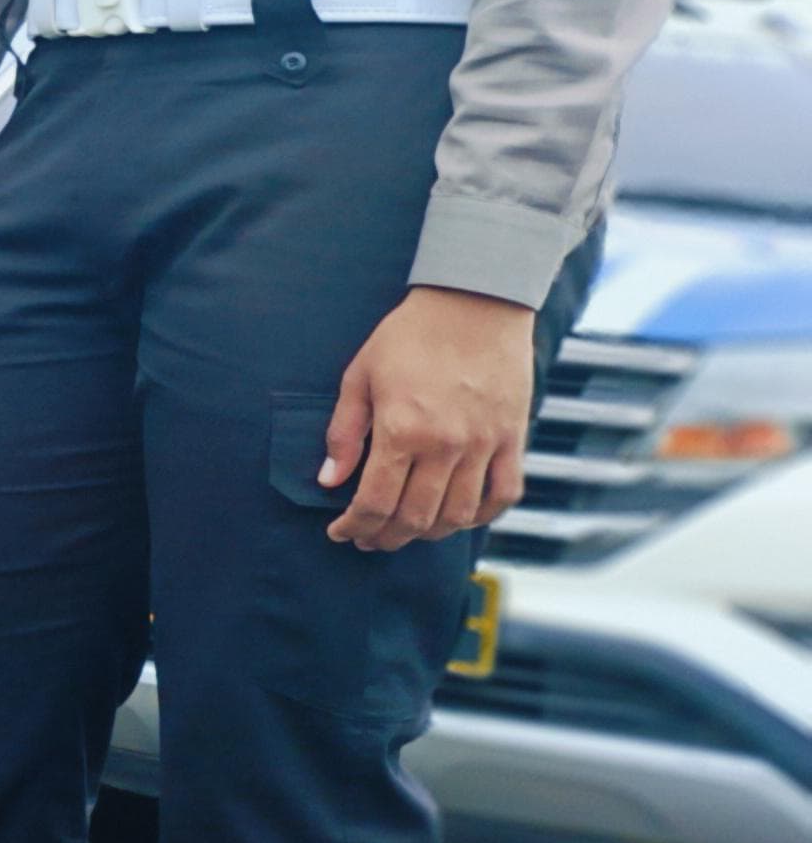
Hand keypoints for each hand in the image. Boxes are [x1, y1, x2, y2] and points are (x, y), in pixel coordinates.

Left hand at [320, 285, 536, 550]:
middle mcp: (445, 445)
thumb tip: (329, 479)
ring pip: (457, 515)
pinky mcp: (512, 438)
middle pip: (415, 517)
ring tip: (406, 531)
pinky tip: (458, 517)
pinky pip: (503, 494)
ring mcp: (483, 445)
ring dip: (428, 534)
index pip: (375, 502)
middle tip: (368, 539)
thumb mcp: (360, 376)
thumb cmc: (409, 335)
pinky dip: (481, 516)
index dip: (354, 526)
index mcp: (401, 430)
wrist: (475, 303)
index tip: (340, 532)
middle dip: (385, 537)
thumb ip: (344, 432)